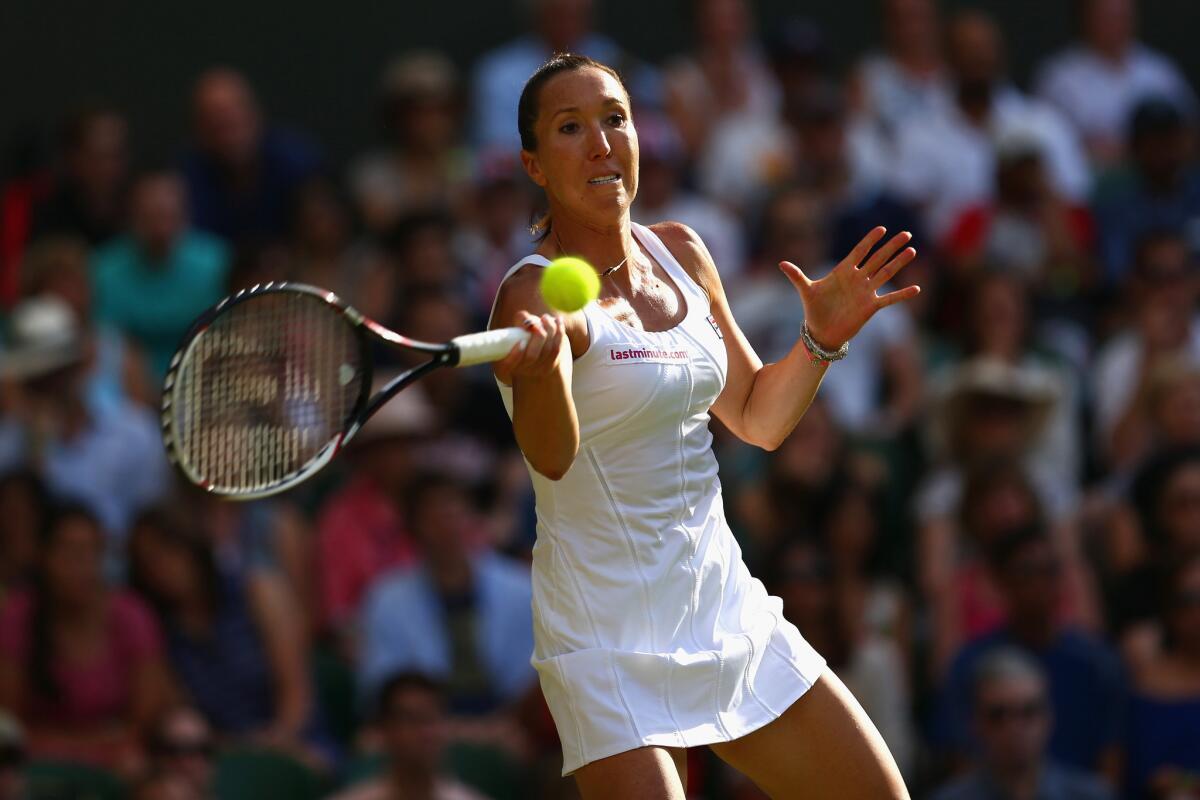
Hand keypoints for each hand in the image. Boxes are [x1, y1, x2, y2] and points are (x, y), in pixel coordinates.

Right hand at [494, 312, 566, 383]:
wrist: (537, 346)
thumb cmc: (523, 333)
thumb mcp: (518, 326)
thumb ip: (521, 321)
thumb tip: (530, 323)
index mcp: (508, 362)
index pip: (508, 365)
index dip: (515, 355)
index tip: (521, 342)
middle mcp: (522, 368)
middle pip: (531, 356)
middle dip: (537, 337)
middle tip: (537, 323)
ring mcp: (538, 369)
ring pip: (547, 350)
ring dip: (549, 330)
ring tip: (545, 317)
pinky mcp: (551, 365)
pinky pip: (557, 348)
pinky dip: (559, 332)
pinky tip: (558, 320)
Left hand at [781, 227, 918, 349]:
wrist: (821, 332)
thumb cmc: (814, 309)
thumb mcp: (806, 290)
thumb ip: (796, 275)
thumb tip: (780, 263)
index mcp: (843, 271)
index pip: (859, 252)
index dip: (869, 241)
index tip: (881, 228)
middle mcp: (858, 279)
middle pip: (877, 259)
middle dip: (891, 246)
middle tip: (906, 233)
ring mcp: (866, 292)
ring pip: (886, 273)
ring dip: (899, 263)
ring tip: (912, 250)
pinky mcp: (871, 307)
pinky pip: (889, 299)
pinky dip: (902, 295)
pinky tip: (916, 289)